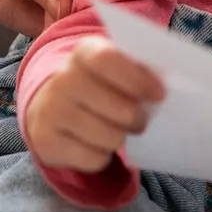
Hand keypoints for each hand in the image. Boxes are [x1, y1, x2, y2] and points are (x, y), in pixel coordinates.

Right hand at [23, 37, 164, 171]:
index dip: (138, 79)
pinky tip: (95, 144)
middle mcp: (61, 79)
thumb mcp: (114, 67)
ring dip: (121, 138)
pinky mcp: (46, 143)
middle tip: (140, 120)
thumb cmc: (98, 85)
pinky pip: (94, 159)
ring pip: (110, 137)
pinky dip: (102, 156)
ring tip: (117, 130)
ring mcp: (50, 111)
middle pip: (119, 108)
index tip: (159, 95)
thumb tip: (166, 86)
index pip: (108, 60)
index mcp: (83, 52)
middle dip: (138, 118)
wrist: (49, 107)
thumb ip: (138, 69)